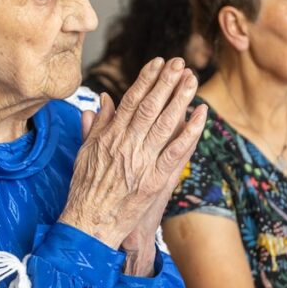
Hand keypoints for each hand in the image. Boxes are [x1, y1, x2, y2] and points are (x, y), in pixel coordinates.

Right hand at [62, 57, 205, 254]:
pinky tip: (201, 115)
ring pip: (165, 124)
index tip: (158, 63)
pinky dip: (191, 132)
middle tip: (180, 64)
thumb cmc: (85, 190)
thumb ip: (96, 126)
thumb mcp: (84, 153)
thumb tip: (103, 101)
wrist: (90, 224)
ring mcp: (142, 162)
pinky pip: (177, 152)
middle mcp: (126, 145)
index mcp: (109, 136)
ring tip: (192, 80)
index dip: (146, 79)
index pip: (131, 100)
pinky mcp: (155, 181)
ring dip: (181, 99)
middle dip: (166, 82)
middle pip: (151, 106)